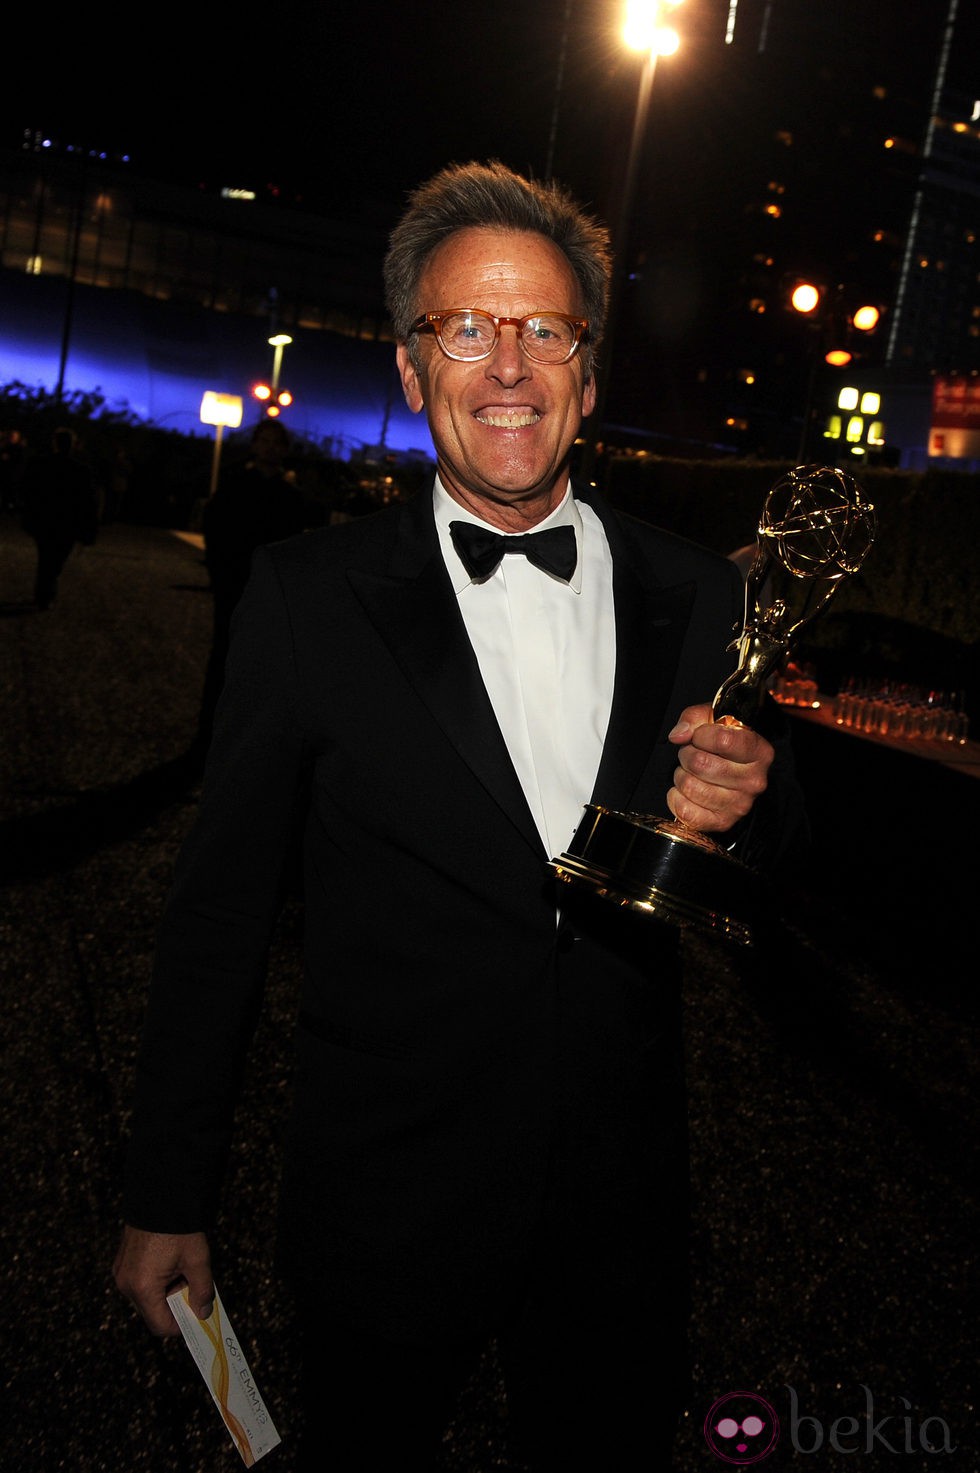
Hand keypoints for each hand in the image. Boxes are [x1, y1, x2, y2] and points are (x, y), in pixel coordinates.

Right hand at [112, 1225, 212, 1336]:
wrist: (160, 1196)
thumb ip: (202, 1291)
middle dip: (174, 1305)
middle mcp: (126, 1284)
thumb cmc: (179, 1229)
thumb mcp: (197, 1261)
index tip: (196, 1315)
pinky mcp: (121, 1262)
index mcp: (143, 1288)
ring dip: (165, 1292)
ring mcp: (121, 1272)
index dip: (180, 1325)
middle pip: (152, 1311)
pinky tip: (170, 1262)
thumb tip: (203, 1313)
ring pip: (145, 1297)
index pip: (160, 1326)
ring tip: (182, 1269)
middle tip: (193, 1287)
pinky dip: (155, 1281)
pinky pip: (138, 1282)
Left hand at [666, 703, 773, 832]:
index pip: (723, 740)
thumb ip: (693, 718)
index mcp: (760, 752)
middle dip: (687, 755)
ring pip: (690, 786)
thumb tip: (679, 736)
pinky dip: (676, 798)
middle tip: (692, 754)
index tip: (699, 735)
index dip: (701, 735)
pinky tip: (686, 791)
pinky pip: (685, 811)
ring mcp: (740, 805)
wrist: (726, 771)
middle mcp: (754, 781)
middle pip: (701, 764)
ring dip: (681, 775)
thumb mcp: (711, 720)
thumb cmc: (719, 744)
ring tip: (691, 772)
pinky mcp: (722, 823)